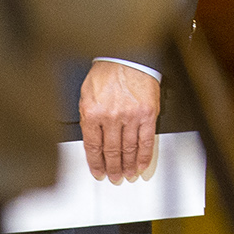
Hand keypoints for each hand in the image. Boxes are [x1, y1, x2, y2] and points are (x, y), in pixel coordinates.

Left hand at [80, 61, 160, 183]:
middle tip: (114, 177)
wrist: (127, 56)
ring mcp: (130, 117)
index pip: (93, 147)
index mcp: (92, 113)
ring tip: (127, 174)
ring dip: (128, 166)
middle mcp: (111, 117)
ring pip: (128, 149)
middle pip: (111, 152)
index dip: (96, 164)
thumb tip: (91, 140)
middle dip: (112, 168)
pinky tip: (142, 165)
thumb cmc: (107, 71)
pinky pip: (146, 141)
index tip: (98, 172)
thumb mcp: (86, 94)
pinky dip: (144, 156)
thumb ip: (87, 117)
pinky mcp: (147, 114)